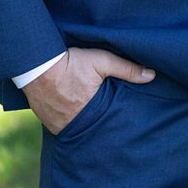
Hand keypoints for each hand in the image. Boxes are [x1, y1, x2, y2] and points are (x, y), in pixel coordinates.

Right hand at [23, 47, 155, 133]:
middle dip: (99, 123)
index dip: (114, 117)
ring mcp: (58, 125)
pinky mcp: (46, 121)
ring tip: (89, 113)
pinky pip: (61, 124)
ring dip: (82, 121)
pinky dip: (67, 119)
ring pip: (76, 127)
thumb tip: (152, 75)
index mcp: (92, 111)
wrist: (36, 64)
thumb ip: (127, 69)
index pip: (109, 121)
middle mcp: (74, 123)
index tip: (123, 116)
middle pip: (92, 127)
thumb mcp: (102, 61)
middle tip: (106, 115)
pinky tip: (71, 111)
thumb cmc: (71, 62)